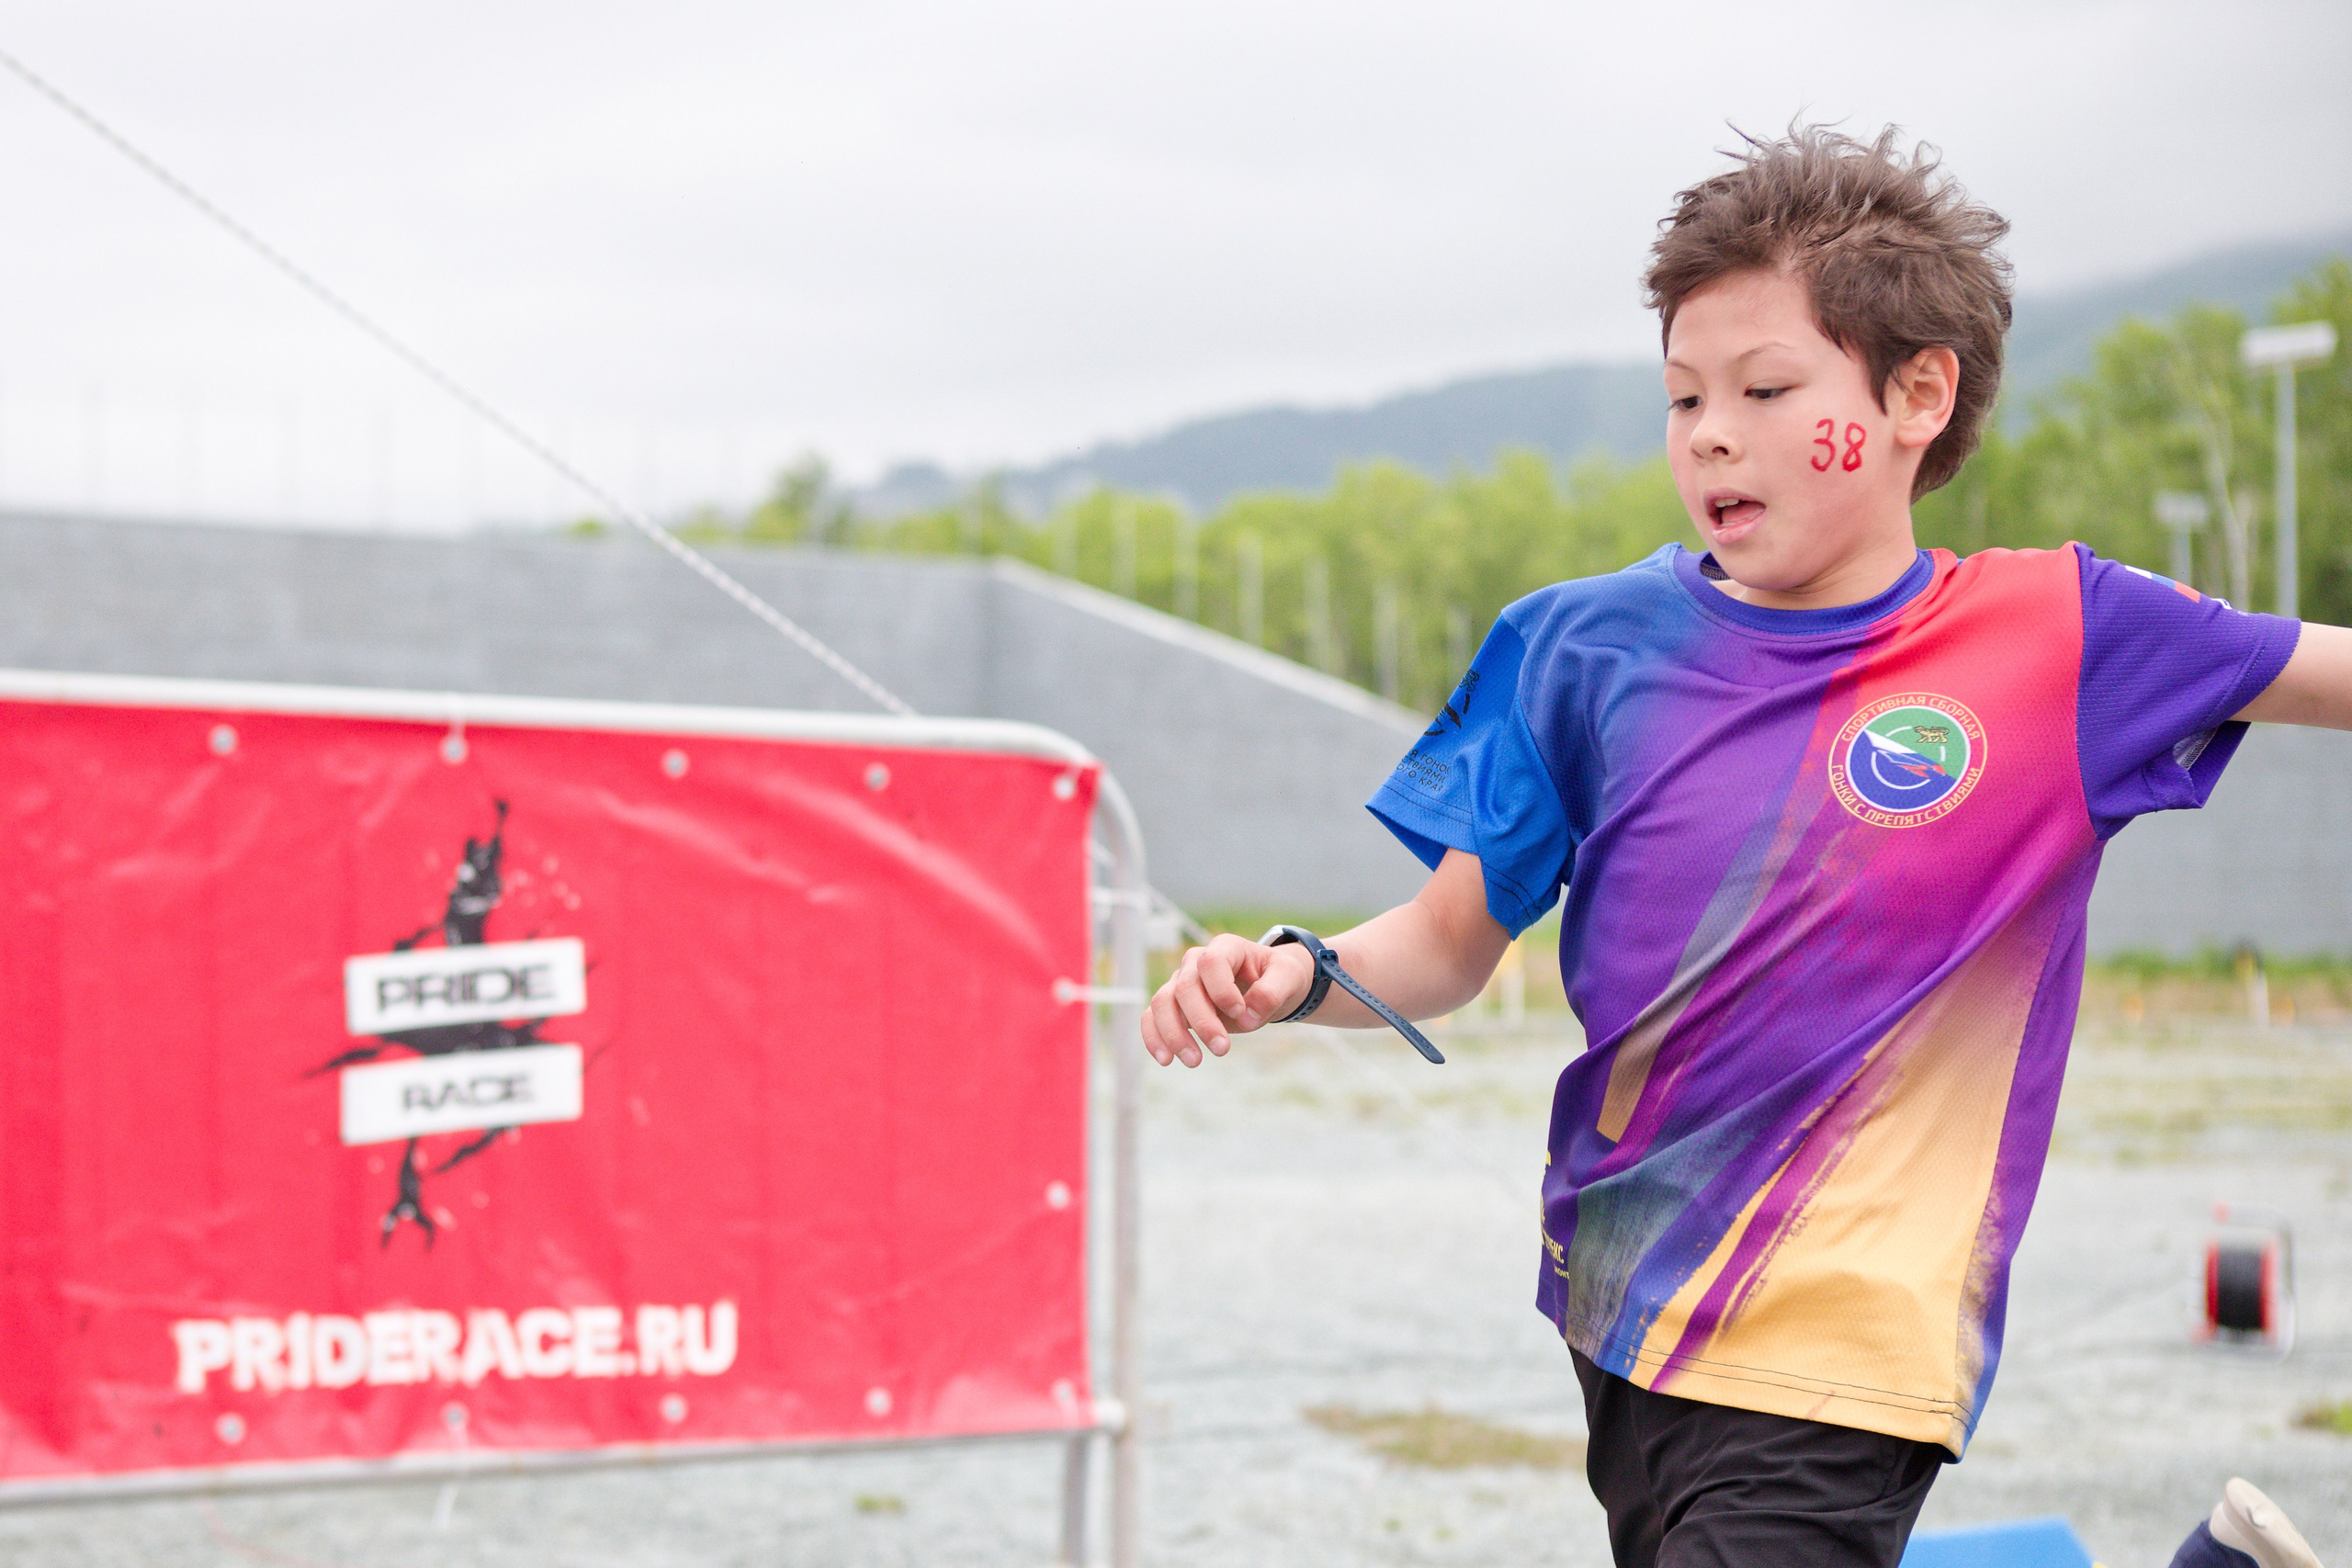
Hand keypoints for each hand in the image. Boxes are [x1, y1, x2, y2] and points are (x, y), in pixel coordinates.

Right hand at [1141, 934, 1313, 1067]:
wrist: (1269, 986)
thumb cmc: (1277, 977)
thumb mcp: (1289, 977)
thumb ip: (1272, 992)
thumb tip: (1248, 1015)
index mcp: (1225, 948)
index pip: (1211, 962)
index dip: (1222, 990)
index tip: (1240, 1013)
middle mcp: (1196, 962)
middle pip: (1185, 986)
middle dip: (1201, 1021)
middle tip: (1222, 1050)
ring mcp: (1180, 982)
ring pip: (1162, 1003)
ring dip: (1174, 1034)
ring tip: (1194, 1061)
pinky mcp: (1173, 1005)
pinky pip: (1152, 1017)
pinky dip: (1154, 1038)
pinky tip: (1166, 1059)